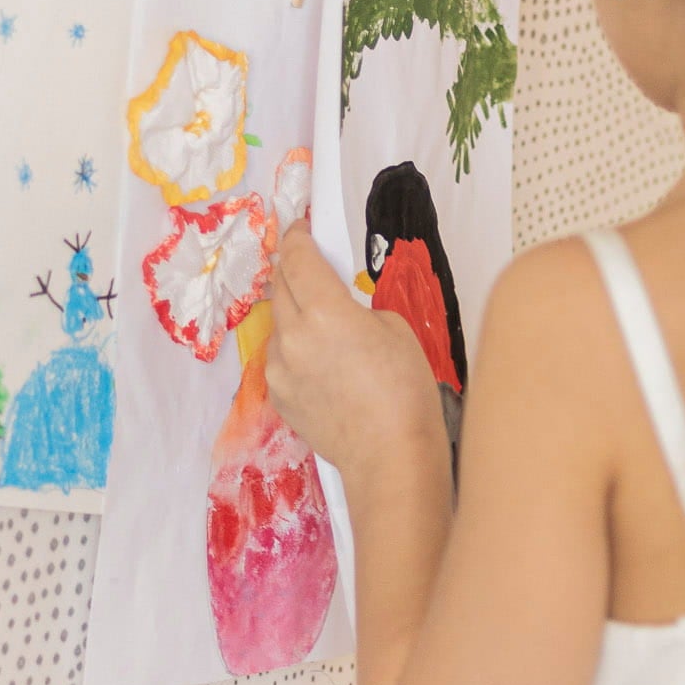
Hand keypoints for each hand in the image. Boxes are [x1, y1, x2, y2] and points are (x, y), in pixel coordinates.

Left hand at [269, 222, 445, 477]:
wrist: (390, 457)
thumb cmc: (405, 390)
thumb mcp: (394, 328)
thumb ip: (357, 309)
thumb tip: (339, 309)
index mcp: (324, 311)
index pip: (298, 258)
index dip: (297, 237)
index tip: (300, 228)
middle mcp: (292, 336)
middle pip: (281, 285)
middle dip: (293, 269)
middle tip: (308, 263)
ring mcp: (280, 369)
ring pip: (278, 324)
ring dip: (293, 312)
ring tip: (321, 322)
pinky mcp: (279, 397)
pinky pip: (281, 359)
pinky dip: (295, 349)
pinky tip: (321, 363)